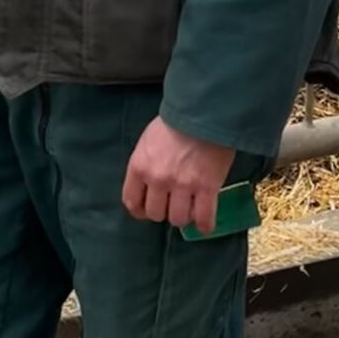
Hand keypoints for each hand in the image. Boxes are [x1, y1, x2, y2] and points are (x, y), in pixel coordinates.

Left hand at [122, 117, 233, 233]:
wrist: (203, 112)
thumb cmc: (174, 123)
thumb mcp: (148, 141)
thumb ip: (145, 165)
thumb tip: (148, 186)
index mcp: (139, 166)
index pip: (131, 201)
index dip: (140, 210)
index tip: (148, 209)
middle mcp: (157, 179)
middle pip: (155, 214)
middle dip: (164, 211)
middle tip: (173, 203)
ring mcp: (182, 185)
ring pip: (178, 219)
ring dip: (184, 216)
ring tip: (190, 208)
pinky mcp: (207, 188)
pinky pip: (204, 219)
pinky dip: (205, 225)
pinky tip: (205, 222)